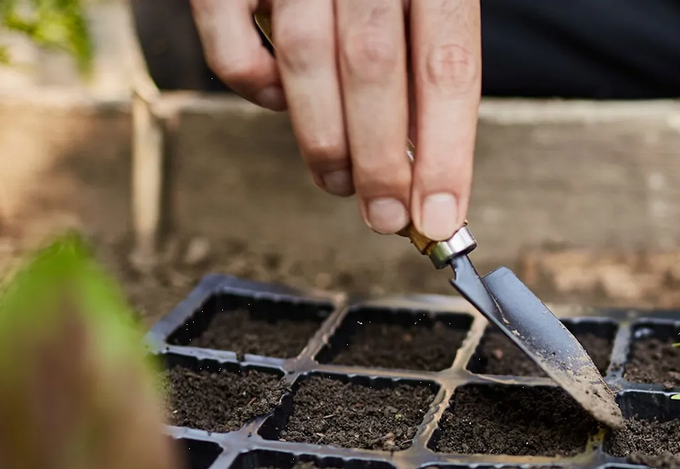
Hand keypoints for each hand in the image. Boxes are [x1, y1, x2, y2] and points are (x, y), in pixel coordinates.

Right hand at [189, 0, 480, 239]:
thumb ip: (427, 52)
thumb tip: (429, 157)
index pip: (450, 66)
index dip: (447, 152)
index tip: (442, 216)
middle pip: (377, 71)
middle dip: (383, 162)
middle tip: (388, 218)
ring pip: (306, 61)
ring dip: (325, 141)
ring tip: (341, 184)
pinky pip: (229, 40)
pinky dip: (253, 85)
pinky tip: (277, 102)